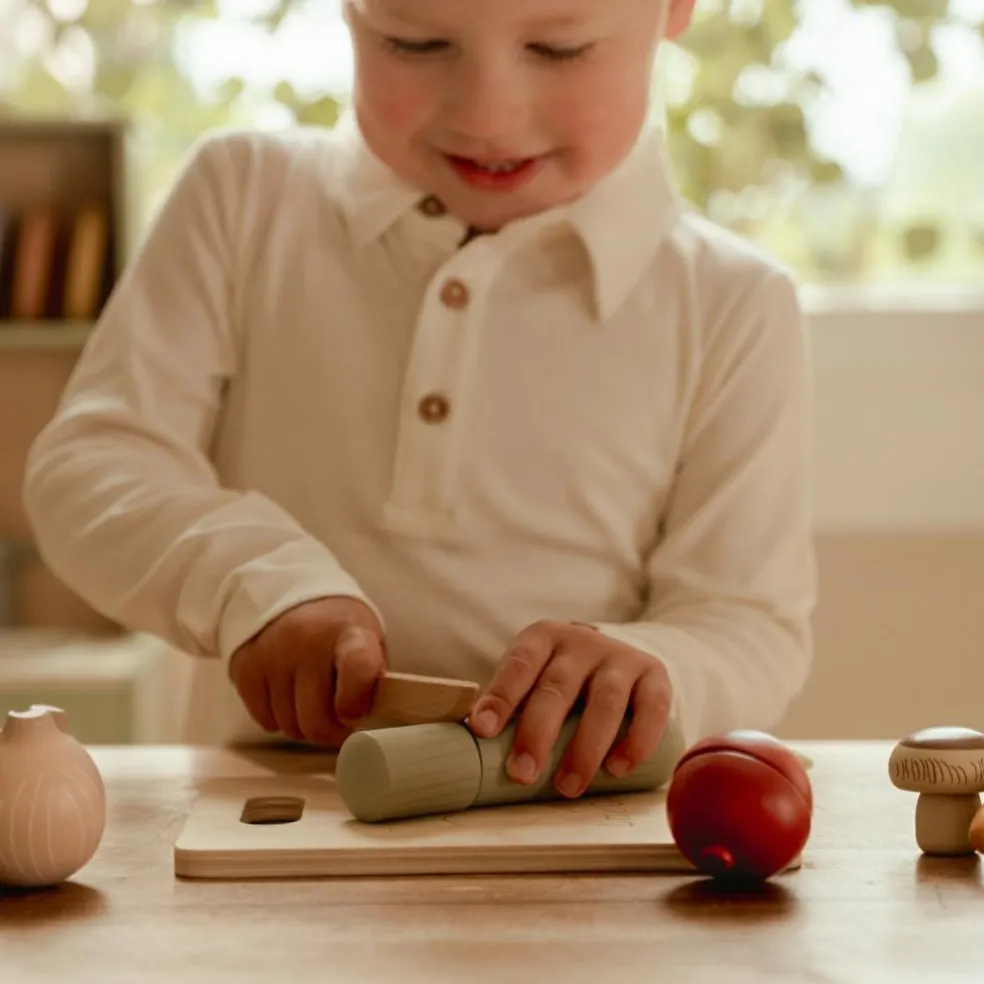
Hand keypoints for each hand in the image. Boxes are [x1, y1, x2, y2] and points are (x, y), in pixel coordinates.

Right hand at [229, 596, 385, 745]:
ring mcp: (272, 655)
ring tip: (313, 703)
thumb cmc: (339, 628)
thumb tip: (361, 720)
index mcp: (349, 633)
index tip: (354, 713)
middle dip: (331, 731)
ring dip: (304, 726)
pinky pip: (266, 722)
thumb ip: (372, 679)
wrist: (289, 591)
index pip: (357, 669)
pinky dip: (279, 719)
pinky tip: (289, 696)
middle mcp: (307, 641)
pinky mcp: (245, 667)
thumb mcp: (368, 639)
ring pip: (290, 727)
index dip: (356, 703)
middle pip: (317, 720)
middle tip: (337, 721)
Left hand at [467, 620, 671, 797]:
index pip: (519, 664)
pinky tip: (618, 770)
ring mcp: (620, 657)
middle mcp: (582, 642)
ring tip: (568, 786)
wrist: (620, 656)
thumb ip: (513, 704)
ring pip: (605, 700)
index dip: (501, 696)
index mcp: (543, 637)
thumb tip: (470, 745)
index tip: (481, 730)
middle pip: (558, 686)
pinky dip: (636, 741)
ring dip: (585, 747)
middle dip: (538, 732)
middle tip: (522, 774)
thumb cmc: (562, 678)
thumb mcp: (535, 677)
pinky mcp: (655, 675)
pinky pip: (651, 708)